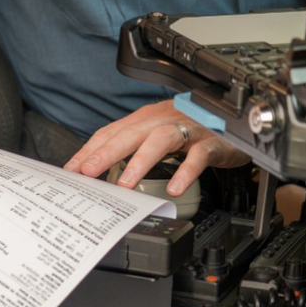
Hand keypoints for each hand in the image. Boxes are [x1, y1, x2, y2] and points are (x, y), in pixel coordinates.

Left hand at [63, 99, 249, 195]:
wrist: (234, 121)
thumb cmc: (192, 130)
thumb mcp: (156, 135)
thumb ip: (132, 148)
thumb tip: (101, 168)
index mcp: (145, 119)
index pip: (111, 132)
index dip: (90, 150)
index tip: (71, 169)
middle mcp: (162, 120)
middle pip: (131, 133)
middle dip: (106, 153)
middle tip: (87, 172)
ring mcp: (187, 130)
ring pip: (160, 140)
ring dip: (140, 162)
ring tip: (124, 184)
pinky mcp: (210, 142)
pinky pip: (197, 156)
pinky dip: (185, 172)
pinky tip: (174, 187)